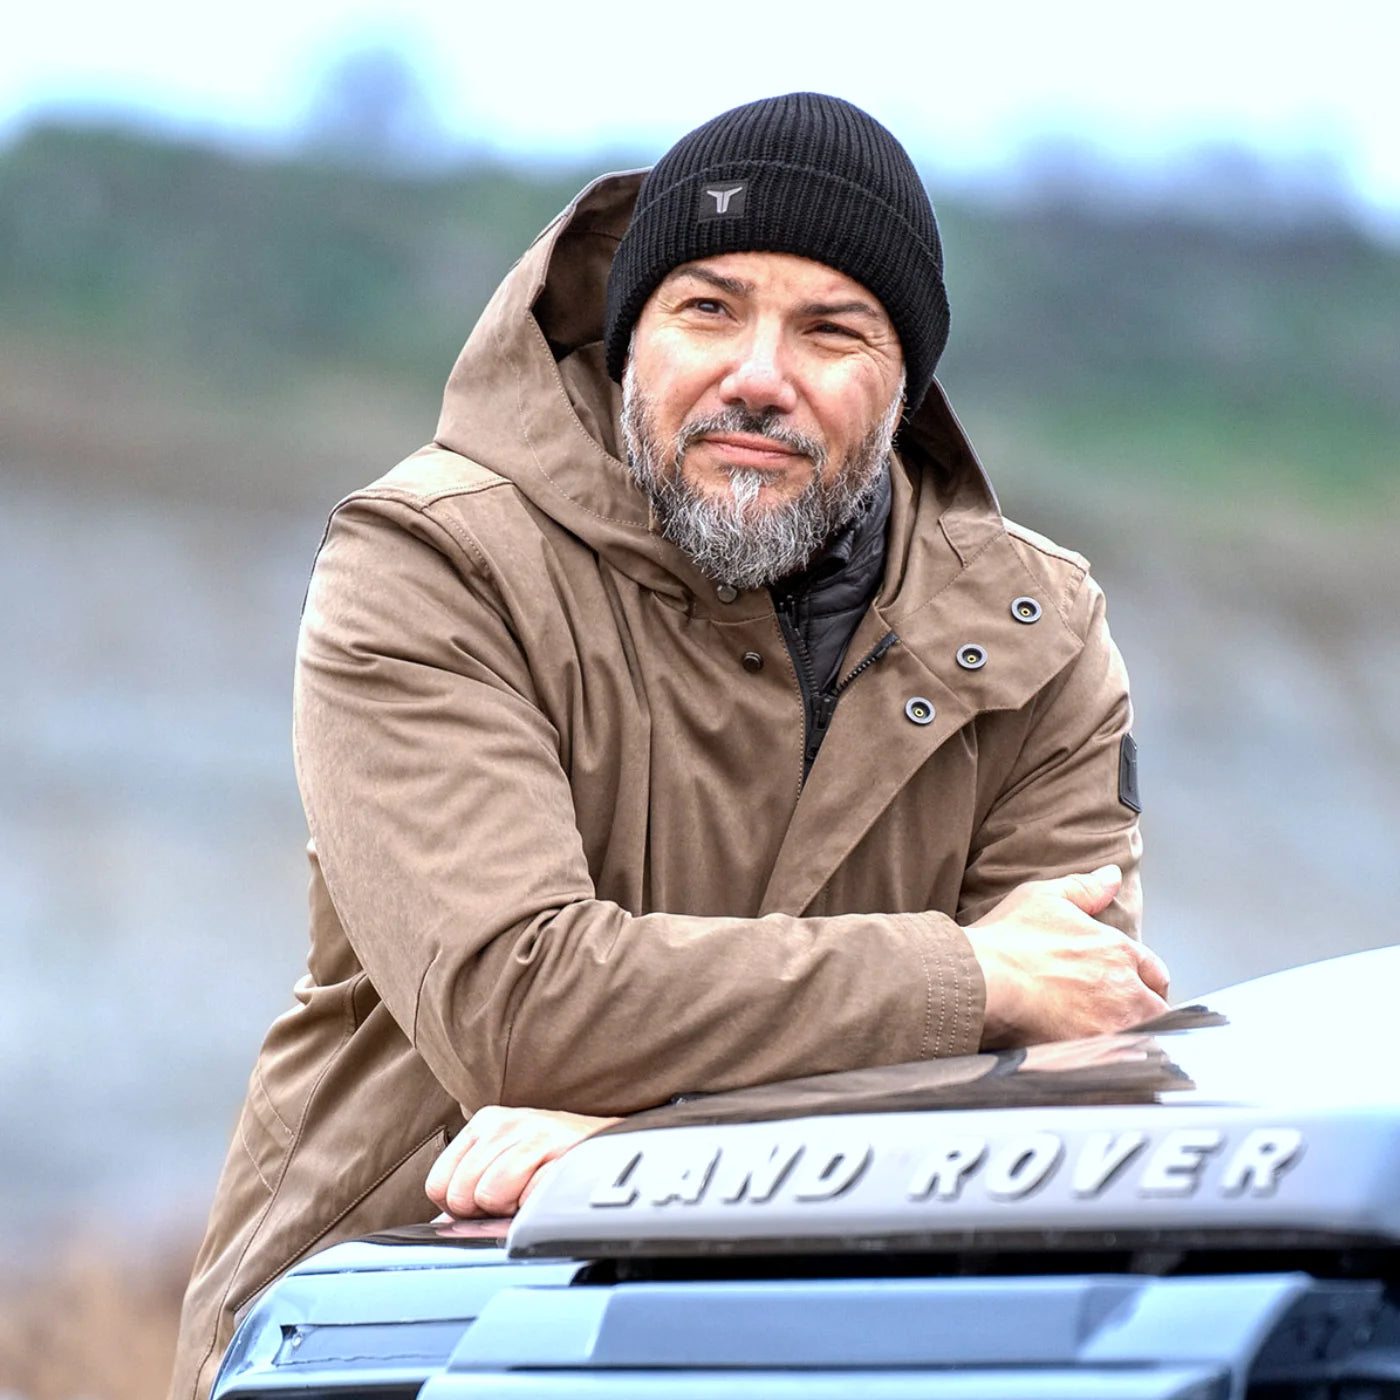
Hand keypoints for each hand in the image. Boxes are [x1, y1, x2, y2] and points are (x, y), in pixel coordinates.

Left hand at [425, 1105, 618, 1217]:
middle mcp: (504, 1123)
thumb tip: (439, 1227)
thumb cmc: (552, 1162)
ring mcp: (533, 1134)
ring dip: (513, 1207)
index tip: (488, 1201)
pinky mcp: (560, 1150)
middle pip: (462, 1194)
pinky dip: (536, 1206)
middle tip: (515, 1196)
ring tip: (533, 1191)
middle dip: (486, 1210)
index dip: (460, 1207)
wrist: (609, 1150)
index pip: (438, 1184)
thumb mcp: (504, 1161)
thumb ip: (468, 1187)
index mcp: (483, 1124)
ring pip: (490, 1195)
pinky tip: (550, 1190)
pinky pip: (527, 1198)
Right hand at [963, 865, 1169, 1048]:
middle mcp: (1123, 988)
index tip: (1135, 987)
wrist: (982, 979)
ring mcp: (1111, 1024)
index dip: (1146, 980)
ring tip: (1115, 1043)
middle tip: (1124, 1018)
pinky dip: (1116, 1064)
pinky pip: (1122, 1065)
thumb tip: (1112, 875)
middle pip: (1156, 1009)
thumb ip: (1085, 888)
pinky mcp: (1094, 1053)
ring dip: (1135, 1039)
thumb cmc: (1008, 940)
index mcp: (1116, 949)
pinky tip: (1101, 1062)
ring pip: (1145, 1039)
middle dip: (1145, 1012)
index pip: (1154, 971)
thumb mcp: (1045, 897)